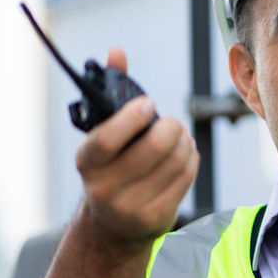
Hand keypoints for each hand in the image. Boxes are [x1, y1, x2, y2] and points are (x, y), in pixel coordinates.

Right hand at [75, 48, 198, 247]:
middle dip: (171, 127)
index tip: (149, 103)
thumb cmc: (111, 167)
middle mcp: (104, 188)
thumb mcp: (102, 135)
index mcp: (86, 162)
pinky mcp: (156, 218)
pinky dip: (191, 158)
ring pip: (177, 161)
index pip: (106, 139)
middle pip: (154, 148)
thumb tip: (117, 51)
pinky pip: (187, 177)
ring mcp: (130, 206)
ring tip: (179, 136)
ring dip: (185, 141)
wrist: (111, 226)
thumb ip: (111, 92)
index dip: (132, 118)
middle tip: (172, 122)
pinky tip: (184, 154)